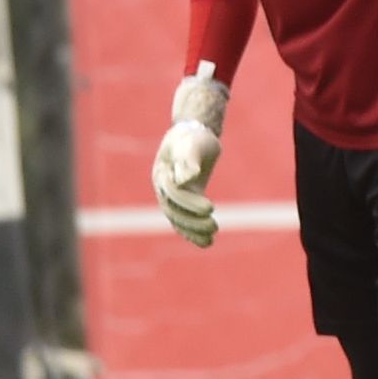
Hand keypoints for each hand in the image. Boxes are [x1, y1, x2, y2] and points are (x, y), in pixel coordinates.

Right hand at [151, 70, 228, 249]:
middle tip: (215, 226)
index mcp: (162, 173)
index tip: (211, 208)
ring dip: (193, 231)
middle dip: (193, 221)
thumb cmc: (192, 138)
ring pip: (178, 219)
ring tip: (211, 239)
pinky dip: (193, 233)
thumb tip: (187, 178)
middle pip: (174, 210)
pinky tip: (207, 243)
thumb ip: (189, 159)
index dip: (191, 202)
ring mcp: (171, 197)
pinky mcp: (183, 201)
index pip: (175, 193)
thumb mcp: (192, 144)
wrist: (192, 135)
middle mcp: (163, 188)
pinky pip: (184, 220)